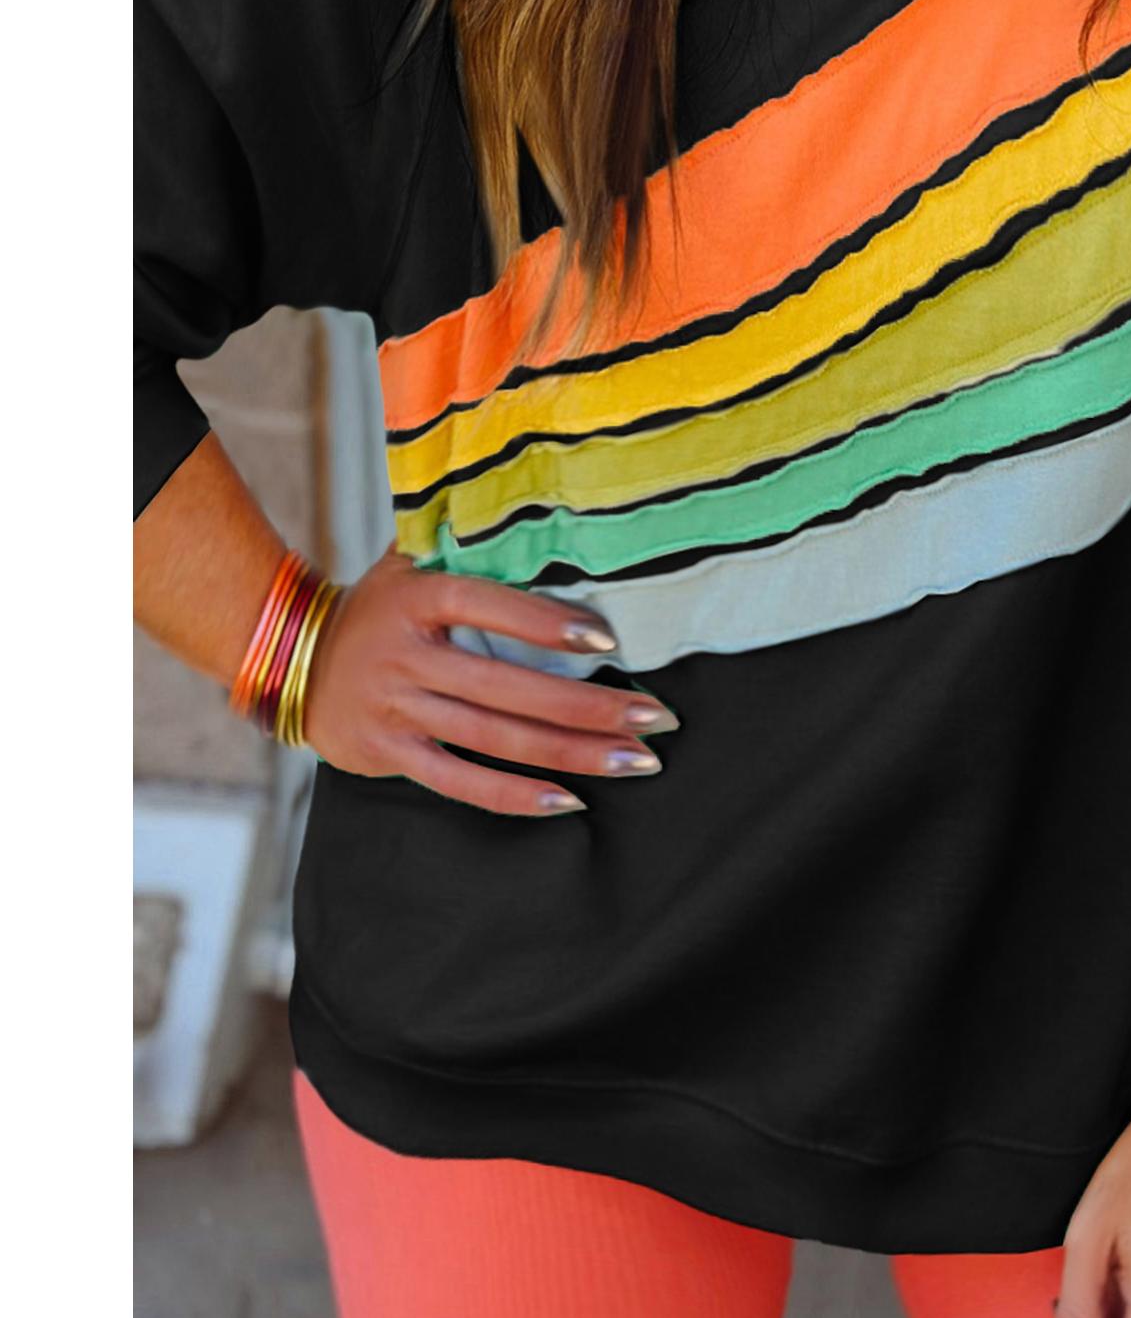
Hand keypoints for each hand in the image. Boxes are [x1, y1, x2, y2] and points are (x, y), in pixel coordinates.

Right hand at [301, 546, 675, 815]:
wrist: (287, 655)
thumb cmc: (377, 605)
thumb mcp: (408, 562)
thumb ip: (466, 546)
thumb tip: (547, 517)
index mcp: (418, 598)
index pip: (489, 607)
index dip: (545, 625)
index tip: (608, 640)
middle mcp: (407, 655)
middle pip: (510, 688)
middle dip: (591, 707)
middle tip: (657, 718)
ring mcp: (396, 708)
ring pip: (496, 739)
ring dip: (573, 754)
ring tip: (637, 760)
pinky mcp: (388, 753)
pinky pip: (460, 782)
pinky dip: (514, 795)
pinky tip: (568, 800)